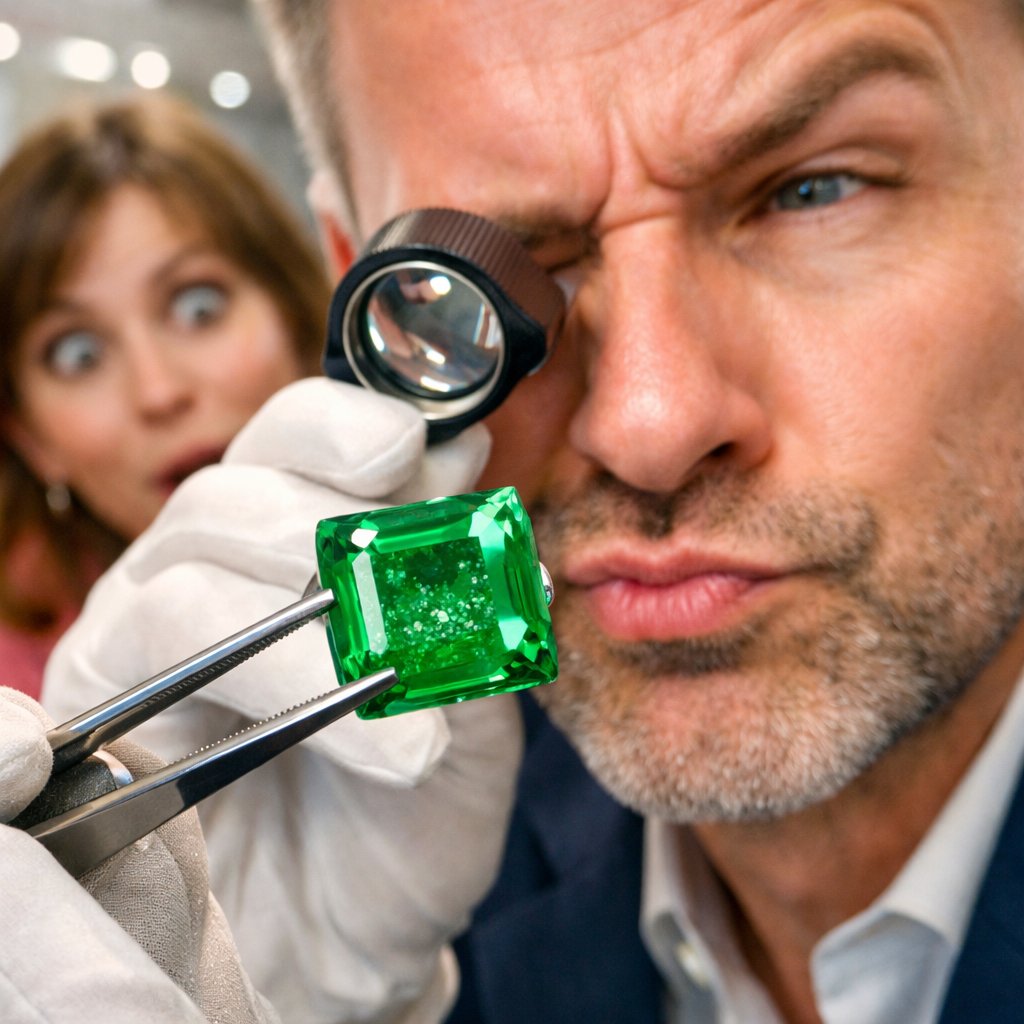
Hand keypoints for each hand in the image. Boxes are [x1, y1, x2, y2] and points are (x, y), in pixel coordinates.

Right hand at [43, 379, 523, 1023]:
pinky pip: (156, 651)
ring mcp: (149, 630)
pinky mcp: (108, 703)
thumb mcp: (469, 686)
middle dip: (326, 520)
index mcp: (294, 540)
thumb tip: (460, 459)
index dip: (349, 427)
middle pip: (235, 490)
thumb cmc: (413, 803)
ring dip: (311, 620)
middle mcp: (211, 567)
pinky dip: (279, 679)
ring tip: (396, 679)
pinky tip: (372, 726)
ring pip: (193, 568)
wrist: (360, 931)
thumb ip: (460, 582)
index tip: (416, 446)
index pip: (297, 440)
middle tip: (404, 574)